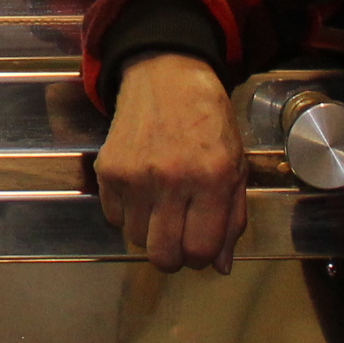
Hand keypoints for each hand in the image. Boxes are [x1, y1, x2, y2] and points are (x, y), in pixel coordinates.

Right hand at [94, 55, 247, 273]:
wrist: (166, 76)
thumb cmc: (208, 121)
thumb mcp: (235, 165)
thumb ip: (232, 218)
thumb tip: (220, 267)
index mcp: (212, 179)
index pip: (199, 251)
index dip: (201, 258)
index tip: (200, 246)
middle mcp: (172, 179)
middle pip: (163, 255)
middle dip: (173, 256)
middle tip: (178, 237)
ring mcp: (135, 175)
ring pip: (136, 239)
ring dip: (149, 231)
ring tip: (161, 204)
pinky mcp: (108, 169)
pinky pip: (114, 217)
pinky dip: (127, 212)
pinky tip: (142, 188)